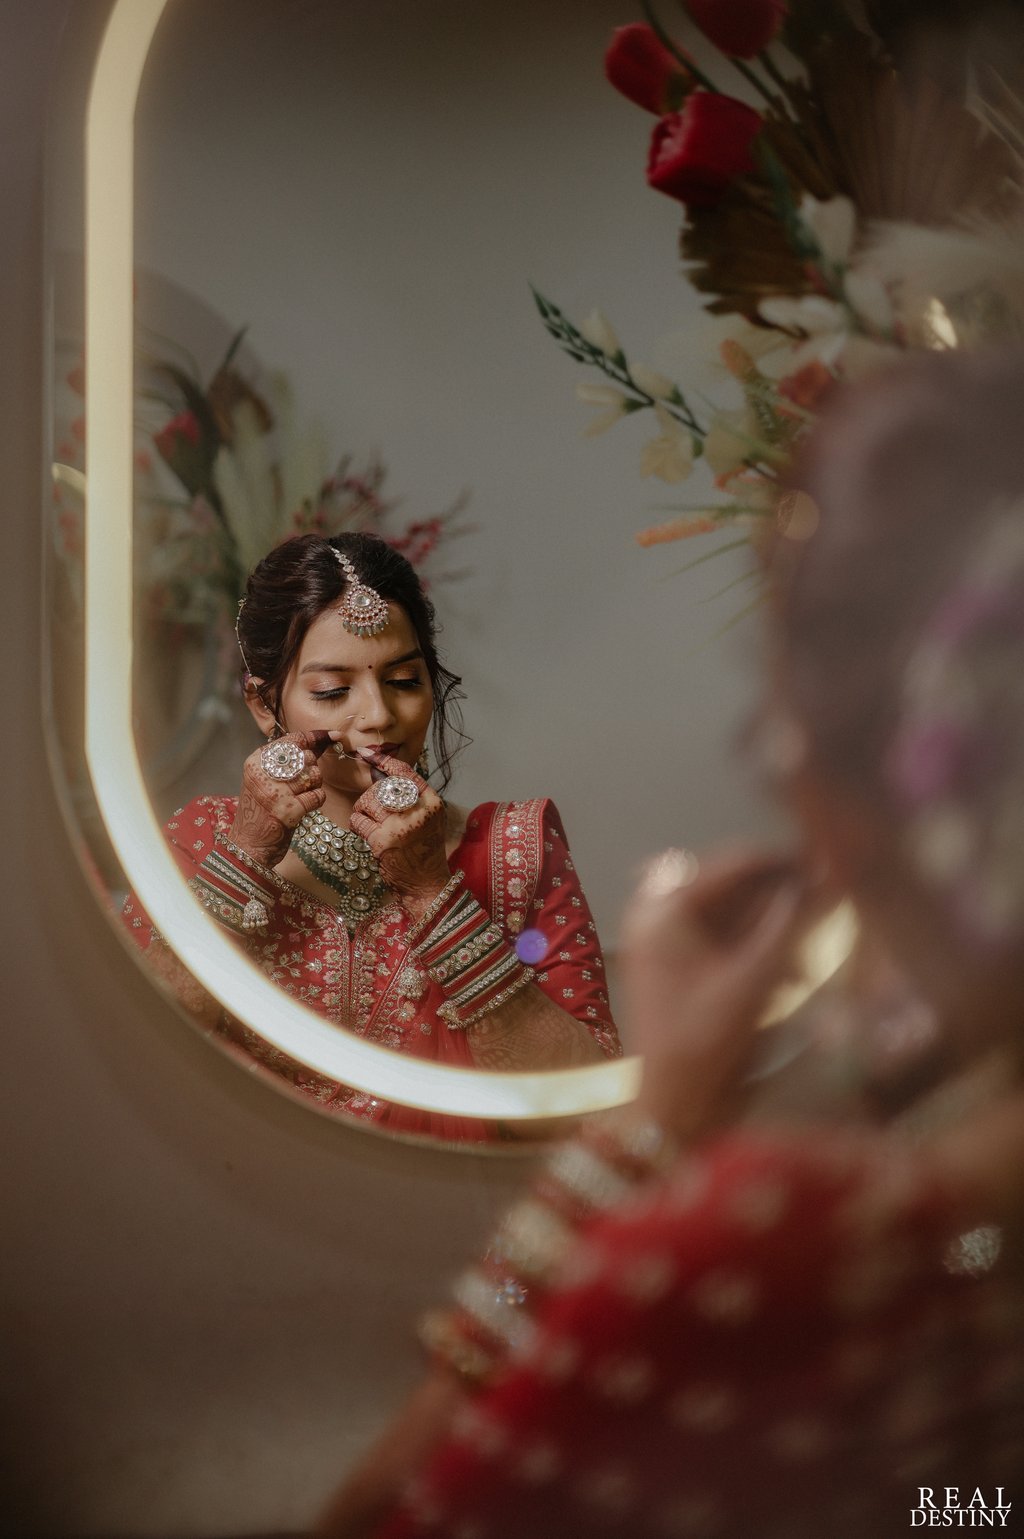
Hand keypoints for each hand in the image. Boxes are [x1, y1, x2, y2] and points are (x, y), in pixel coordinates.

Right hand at [227, 732, 333, 867]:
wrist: (248, 846)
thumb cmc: (260, 812)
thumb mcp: (266, 780)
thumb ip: (289, 761)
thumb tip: (321, 742)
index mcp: (257, 762)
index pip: (292, 740)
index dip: (315, 737)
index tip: (333, 735)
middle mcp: (263, 774)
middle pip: (305, 757)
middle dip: (312, 769)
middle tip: (302, 785)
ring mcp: (275, 792)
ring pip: (314, 775)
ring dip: (315, 786)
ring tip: (301, 796)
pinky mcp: (288, 810)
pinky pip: (317, 796)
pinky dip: (317, 800)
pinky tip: (305, 807)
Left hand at [349, 753, 449, 914]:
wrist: (427, 884)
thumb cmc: (424, 851)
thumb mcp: (427, 819)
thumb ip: (410, 798)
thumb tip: (379, 773)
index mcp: (432, 802)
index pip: (405, 772)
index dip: (384, 761)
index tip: (366, 754)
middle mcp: (418, 811)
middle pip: (382, 787)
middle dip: (371, 797)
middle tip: (373, 812)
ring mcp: (400, 826)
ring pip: (367, 801)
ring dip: (362, 810)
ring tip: (370, 823)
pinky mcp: (383, 841)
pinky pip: (359, 821)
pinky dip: (357, 825)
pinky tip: (365, 834)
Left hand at [621, 845, 821, 1142]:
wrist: (671, 1104)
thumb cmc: (706, 1040)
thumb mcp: (754, 978)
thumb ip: (787, 922)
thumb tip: (822, 877)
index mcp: (666, 908)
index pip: (733, 864)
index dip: (784, 861)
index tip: (830, 859)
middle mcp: (656, 912)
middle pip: (730, 885)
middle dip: (779, 896)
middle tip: (828, 897)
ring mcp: (661, 938)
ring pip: (728, 912)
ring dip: (771, 925)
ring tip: (812, 947)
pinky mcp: (673, 963)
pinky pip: (720, 938)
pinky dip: (754, 948)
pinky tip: (790, 972)